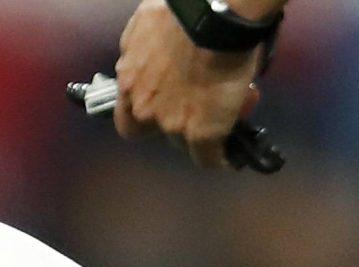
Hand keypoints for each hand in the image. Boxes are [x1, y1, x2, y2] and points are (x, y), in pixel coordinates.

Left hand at [113, 0, 264, 169]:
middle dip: (176, 120)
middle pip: (156, 131)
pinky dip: (218, 157)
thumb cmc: (183, 9)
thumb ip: (138, 47)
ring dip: (202, 128)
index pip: (128, 118)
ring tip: (228, 110)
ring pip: (184, 140)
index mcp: (129, 83)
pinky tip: (230, 159)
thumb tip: (140, 55)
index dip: (145, 117)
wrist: (217, 14)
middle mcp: (144, 109)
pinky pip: (209, 157)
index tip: (162, 108)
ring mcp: (172, 123)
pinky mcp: (203, 132)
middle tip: (199, 104)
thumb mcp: (145, 26)